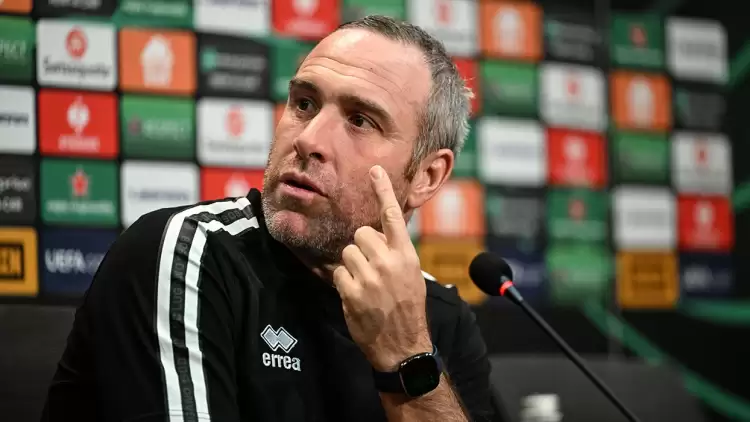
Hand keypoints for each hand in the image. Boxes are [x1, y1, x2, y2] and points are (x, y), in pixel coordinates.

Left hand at [333, 165, 432, 371]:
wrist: (403, 347)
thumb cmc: (408, 309)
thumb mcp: (412, 276)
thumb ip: (396, 253)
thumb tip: (378, 236)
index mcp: (407, 255)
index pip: (393, 215)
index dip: (383, 190)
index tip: (374, 170)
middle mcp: (389, 262)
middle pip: (361, 234)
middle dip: (361, 248)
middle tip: (370, 268)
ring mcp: (370, 277)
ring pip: (347, 252)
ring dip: (352, 267)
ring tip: (365, 286)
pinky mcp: (352, 291)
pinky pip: (338, 274)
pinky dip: (343, 284)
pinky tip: (357, 298)